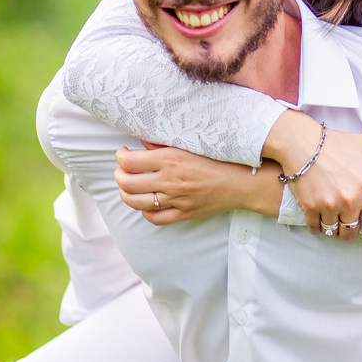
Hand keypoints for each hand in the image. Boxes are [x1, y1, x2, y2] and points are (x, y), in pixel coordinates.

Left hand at [115, 143, 282, 225]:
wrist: (243, 182)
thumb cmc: (220, 159)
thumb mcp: (191, 145)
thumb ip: (164, 145)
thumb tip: (142, 143)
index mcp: (171, 159)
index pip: (129, 161)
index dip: (120, 157)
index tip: (123, 153)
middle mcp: (170, 180)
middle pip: (127, 183)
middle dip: (119, 175)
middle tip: (122, 170)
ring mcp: (176, 200)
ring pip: (135, 202)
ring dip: (126, 194)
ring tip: (129, 187)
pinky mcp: (183, 213)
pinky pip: (153, 218)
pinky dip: (145, 211)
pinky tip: (147, 203)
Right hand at [267, 114, 361, 241]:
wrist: (301, 142)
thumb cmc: (336, 143)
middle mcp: (349, 201)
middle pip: (353, 233)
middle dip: (352, 232)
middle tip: (349, 224)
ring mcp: (328, 205)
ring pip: (334, 233)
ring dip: (334, 230)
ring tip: (334, 221)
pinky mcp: (309, 207)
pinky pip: (315, 229)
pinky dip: (317, 227)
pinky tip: (319, 219)